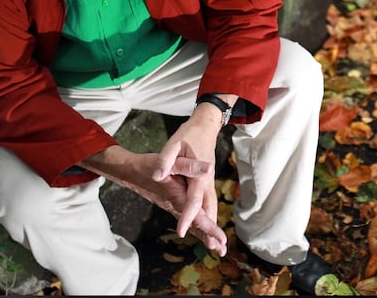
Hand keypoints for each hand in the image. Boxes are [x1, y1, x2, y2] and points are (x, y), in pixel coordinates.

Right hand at [79, 146, 226, 255]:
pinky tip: (201, 233)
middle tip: (222, 250)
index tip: (221, 238)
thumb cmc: (149, 165)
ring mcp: (172, 206)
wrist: (130, 172)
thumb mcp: (170, 159)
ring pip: (190, 224)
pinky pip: (186, 219)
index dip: (209, 228)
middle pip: (195, 224)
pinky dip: (195, 227)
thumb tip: (208, 169)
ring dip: (203, 235)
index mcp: (178, 196)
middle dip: (209, 237)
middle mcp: (175, 205)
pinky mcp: (171, 204)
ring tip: (217, 248)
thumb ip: (188, 166)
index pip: (196, 216)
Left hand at [153, 108, 225, 242]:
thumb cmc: (188, 135)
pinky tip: (208, 226)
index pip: (193, 201)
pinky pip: (208, 204)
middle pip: (209, 210)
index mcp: (199, 176)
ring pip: (211, 208)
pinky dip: (210, 217)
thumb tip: (159, 175)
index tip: (182, 232)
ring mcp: (208, 183)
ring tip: (218, 246)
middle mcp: (207, 182)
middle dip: (211, 230)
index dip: (187, 217)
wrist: (205, 125)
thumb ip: (167, 161)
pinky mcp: (205, 183)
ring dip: (213, 226)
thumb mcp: (174, 144)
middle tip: (218, 249)